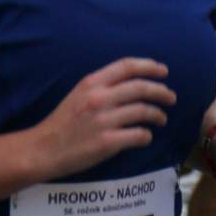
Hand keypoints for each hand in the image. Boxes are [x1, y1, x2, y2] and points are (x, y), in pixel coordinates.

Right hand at [33, 58, 175, 177]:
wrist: (43, 149)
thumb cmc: (62, 123)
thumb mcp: (78, 94)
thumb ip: (101, 86)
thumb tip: (131, 84)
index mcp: (91, 83)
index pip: (127, 66)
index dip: (150, 66)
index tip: (163, 71)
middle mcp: (99, 98)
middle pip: (141, 88)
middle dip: (162, 91)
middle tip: (171, 97)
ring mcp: (103, 120)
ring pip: (143, 111)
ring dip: (158, 115)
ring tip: (161, 119)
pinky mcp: (107, 142)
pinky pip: (138, 136)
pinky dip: (146, 136)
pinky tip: (146, 137)